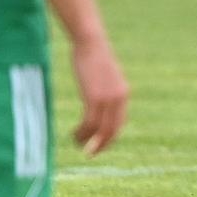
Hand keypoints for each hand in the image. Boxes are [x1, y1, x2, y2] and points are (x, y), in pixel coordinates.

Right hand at [70, 35, 127, 155]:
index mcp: (123, 94)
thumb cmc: (93, 56)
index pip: (119, 124)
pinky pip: (89, 123)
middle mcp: (119, 99)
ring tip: (76, 143)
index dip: (109, 138)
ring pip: (99, 130)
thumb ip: (105, 90)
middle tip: (89, 154)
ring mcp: (108, 99)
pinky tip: (73, 134)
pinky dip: (81, 133)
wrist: (90, 42)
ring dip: (87, 140)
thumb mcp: (104, 76)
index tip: (98, 146)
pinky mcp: (94, 98)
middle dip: (101, 145)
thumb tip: (97, 102)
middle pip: (112, 131)